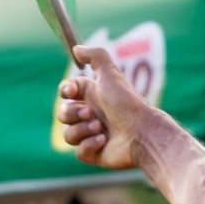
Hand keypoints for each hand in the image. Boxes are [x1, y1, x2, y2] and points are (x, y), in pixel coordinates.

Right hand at [57, 45, 147, 169]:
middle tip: (92, 114)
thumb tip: (77, 49)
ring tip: (101, 128)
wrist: (141, 132)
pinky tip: (104, 141)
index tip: (71, 92)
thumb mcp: (111, 74)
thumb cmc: (127, 103)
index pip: (67, 92)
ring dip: (82, 130)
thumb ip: (95, 56)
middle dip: (73, 114)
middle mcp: (91, 116)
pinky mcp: (95, 154)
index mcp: (93, 97)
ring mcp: (92, 136)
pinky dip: (89, 145)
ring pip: (68, 135)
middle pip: (63, 114)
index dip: (65, 91)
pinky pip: (79, 152)